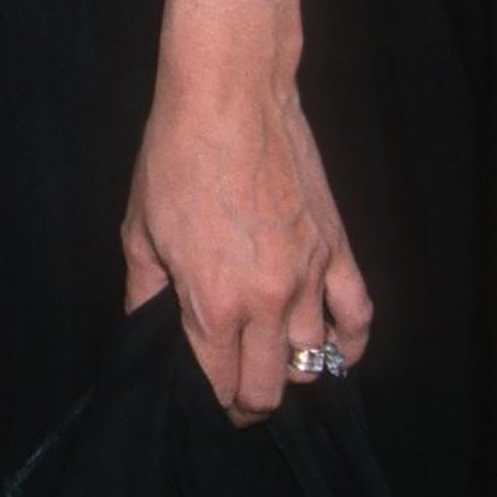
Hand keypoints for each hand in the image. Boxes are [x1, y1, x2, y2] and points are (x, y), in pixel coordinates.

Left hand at [121, 59, 372, 421]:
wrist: (229, 93)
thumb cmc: (175, 154)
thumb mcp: (139, 227)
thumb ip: (144, 293)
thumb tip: (144, 333)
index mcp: (213, 302)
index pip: (222, 386)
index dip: (212, 403)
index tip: (205, 401)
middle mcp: (267, 302)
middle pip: (270, 388)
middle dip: (249, 402)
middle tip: (234, 392)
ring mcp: (309, 277)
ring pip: (311, 361)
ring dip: (290, 371)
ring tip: (271, 363)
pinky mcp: (337, 248)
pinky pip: (358, 317)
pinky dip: (349, 345)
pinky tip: (332, 351)